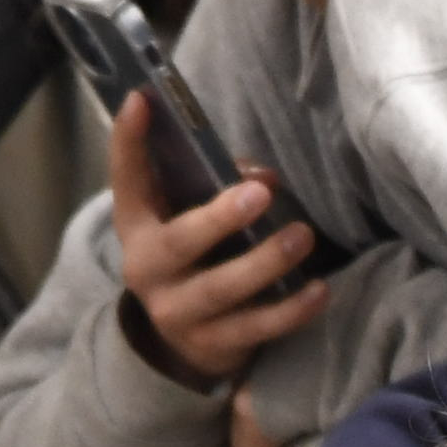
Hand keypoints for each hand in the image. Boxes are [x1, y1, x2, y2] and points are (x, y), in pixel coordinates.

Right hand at [109, 92, 330, 384]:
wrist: (181, 343)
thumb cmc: (194, 258)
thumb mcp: (189, 219)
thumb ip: (219, 188)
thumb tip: (266, 178)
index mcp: (138, 228)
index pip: (127, 180)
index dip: (129, 142)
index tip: (141, 100)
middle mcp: (148, 271)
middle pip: (179, 244)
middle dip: (219, 218)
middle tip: (259, 193)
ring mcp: (178, 313)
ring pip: (221, 290)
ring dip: (265, 262)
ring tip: (302, 236)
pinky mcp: (212, 346)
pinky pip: (255, 328)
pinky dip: (291, 310)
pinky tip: (320, 291)